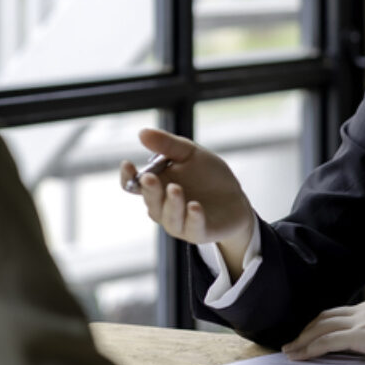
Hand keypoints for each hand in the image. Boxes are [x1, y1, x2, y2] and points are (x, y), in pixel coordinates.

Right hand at [120, 128, 255, 273]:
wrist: (236, 198)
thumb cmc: (207, 176)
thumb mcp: (190, 154)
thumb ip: (167, 144)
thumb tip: (142, 133)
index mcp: (157, 186)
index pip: (133, 185)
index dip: (128, 177)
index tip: (128, 164)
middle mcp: (163, 207)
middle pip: (150, 201)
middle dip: (149, 190)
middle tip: (150, 177)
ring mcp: (180, 222)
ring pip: (169, 217)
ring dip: (170, 204)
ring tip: (175, 189)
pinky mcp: (199, 232)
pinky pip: (192, 228)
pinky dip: (193, 217)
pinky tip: (195, 206)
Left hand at [282, 301, 364, 364]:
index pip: (338, 314)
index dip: (319, 324)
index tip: (307, 334)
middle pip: (325, 318)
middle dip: (306, 330)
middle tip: (291, 343)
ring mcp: (363, 321)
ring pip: (322, 327)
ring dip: (303, 339)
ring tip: (290, 351)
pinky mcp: (363, 335)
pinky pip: (329, 340)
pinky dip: (312, 347)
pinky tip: (302, 355)